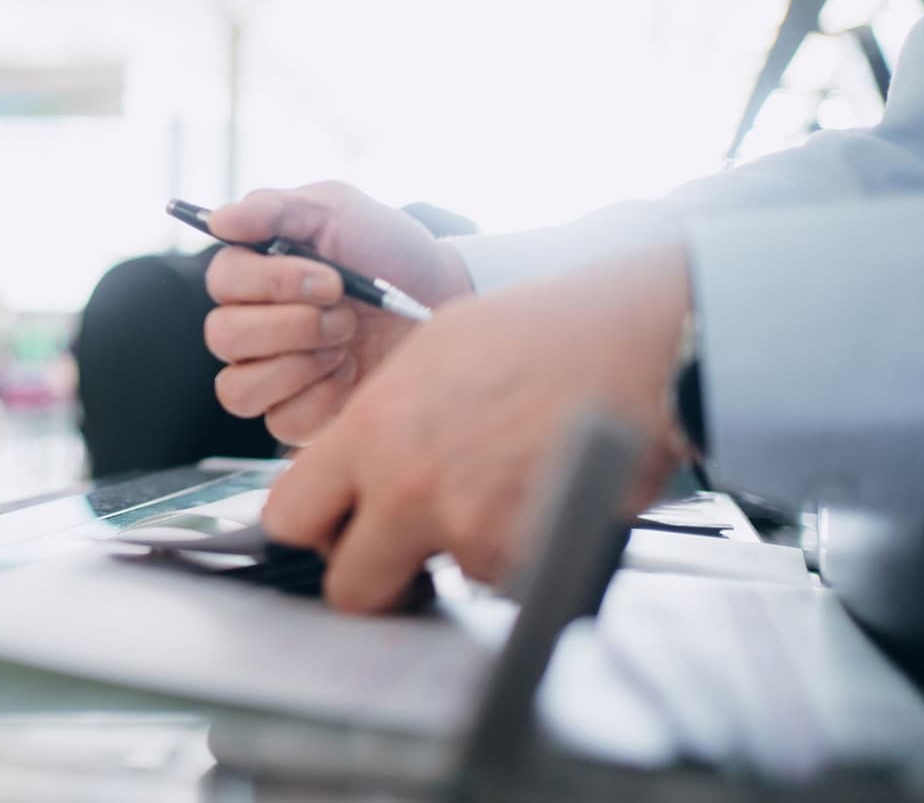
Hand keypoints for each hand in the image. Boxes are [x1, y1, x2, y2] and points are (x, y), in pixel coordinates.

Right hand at [204, 183, 473, 442]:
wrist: (444, 299)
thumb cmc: (389, 251)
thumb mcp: (338, 210)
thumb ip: (275, 208)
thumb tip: (218, 220)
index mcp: (253, 274)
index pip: (222, 282)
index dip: (272, 283)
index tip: (332, 280)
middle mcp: (250, 325)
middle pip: (223, 336)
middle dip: (293, 325)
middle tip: (345, 314)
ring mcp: (270, 374)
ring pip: (237, 388)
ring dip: (298, 364)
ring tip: (344, 344)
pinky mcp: (297, 416)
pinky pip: (281, 421)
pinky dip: (321, 397)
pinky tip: (350, 373)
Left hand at [260, 245, 692, 611]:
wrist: (635, 342)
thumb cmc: (540, 335)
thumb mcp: (426, 357)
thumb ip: (378, 423)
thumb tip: (354, 466)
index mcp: (370, 432)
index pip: (289, 517)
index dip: (314, 531)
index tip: (337, 529)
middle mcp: (407, 488)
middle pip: (348, 589)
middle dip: (376, 578)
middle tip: (405, 554)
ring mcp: (468, 529)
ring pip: (442, 583)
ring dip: (463, 556)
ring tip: (504, 494)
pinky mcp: (528, 557)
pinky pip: (506, 582)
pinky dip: (520, 556)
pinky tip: (540, 501)